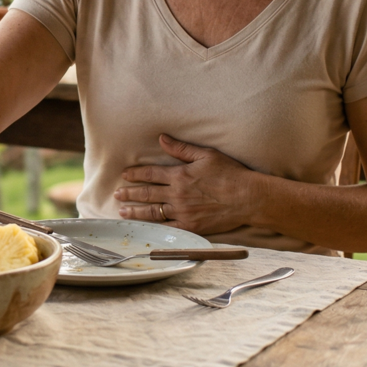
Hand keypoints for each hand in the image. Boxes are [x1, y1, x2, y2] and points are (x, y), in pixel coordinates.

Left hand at [114, 134, 253, 235]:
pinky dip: (154, 227)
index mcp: (179, 175)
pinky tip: (144, 227)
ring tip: (123, 211)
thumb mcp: (206, 155)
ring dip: (136, 211)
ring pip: (153, 212)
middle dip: (130, 194)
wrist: (249, 198)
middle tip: (117, 194)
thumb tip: (162, 138)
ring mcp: (183, 212)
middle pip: (147, 193)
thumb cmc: (230, 174)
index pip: (150, 174)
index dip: (135, 174)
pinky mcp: (191, 226)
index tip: (125, 175)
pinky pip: (168, 228)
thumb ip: (181, 148)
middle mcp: (177, 194)